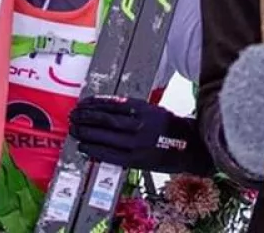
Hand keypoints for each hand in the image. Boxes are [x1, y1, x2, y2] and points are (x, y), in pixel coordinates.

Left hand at [69, 96, 213, 174]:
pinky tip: (84, 147)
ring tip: (74, 130)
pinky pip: (110, 155)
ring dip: (86, 133)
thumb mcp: (153, 110)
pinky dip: (95, 150)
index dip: (93, 104)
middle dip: (86, 118)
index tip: (81, 104)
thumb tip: (104, 108)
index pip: (111, 105)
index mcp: (143, 109)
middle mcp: (139, 125)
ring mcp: (137, 143)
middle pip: (105, 120)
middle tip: (73, 117)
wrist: (190, 147)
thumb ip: (131, 109)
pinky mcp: (136, 160)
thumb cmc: (170, 127)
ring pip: (105, 136)